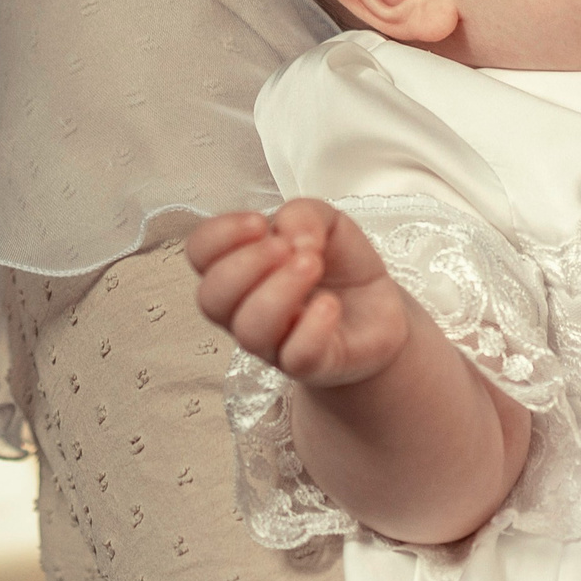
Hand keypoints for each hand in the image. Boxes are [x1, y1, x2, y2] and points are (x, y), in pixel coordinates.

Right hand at [186, 201, 410, 387]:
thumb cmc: (340, 268)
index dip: (219, 235)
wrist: (380, 310)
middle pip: (211, 297)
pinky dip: (312, 326)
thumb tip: (288, 232)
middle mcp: (246, 309)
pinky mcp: (311, 364)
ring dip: (279, 290)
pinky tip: (329, 305)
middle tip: (286, 248)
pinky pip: (296, 356)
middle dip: (247, 263)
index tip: (258, 223)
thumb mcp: (327, 222)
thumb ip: (303, 215)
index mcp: (242, 269)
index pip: (200, 253)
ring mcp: (275, 342)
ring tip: (312, 265)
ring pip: (250, 329)